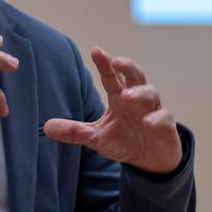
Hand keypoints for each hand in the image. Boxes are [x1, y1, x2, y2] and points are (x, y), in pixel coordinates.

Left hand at [44, 48, 181, 174]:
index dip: (105, 64)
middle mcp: (137, 100)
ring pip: (151, 93)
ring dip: (140, 92)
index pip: (112, 77)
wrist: (150, 161)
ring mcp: (153, 111)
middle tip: (117, 62)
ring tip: (128, 96)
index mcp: (119, 98)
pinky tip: (148, 122)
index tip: (96, 50)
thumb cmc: (124, 141)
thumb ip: (75, 131)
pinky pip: (165, 118)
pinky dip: (157, 118)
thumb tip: (46, 127)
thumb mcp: (97, 138)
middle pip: (136, 76)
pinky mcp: (165, 127)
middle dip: (128, 66)